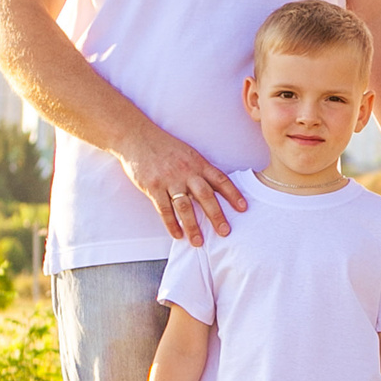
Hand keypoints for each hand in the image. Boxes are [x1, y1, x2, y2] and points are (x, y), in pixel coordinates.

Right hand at [119, 127, 245, 243]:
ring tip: (198, 242)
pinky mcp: (153, 187)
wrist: (137, 138)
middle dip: (216, 215)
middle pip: (205, 195)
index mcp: (198, 163)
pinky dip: (171, 224)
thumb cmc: (165, 147)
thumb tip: (216, 188)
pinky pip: (164, 209)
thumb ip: (201, 170)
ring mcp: (169, 180)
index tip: (243, 208)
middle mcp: (186, 172)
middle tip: (225, 232)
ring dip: (193, 226)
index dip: (233, 194)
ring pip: (185, 206)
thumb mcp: (188, 154)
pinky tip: (177, 235)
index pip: (220, 179)